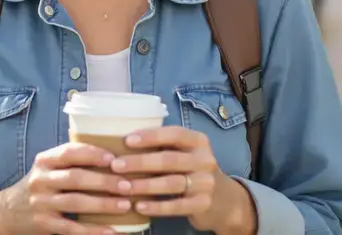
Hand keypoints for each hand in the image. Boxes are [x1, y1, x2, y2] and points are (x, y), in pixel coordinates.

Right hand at [0, 142, 131, 234]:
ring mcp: (41, 203)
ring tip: (125, 205)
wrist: (8, 212)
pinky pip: (72, 229)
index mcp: (44, 161)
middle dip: (104, 181)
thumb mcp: (48, 167)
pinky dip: (93, 231)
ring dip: (103, 204)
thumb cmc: (41, 184)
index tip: (114, 158)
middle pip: (76, 178)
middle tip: (128, 184)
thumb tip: (114, 154)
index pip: (69, 152)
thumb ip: (72, 159)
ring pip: (75, 203)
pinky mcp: (44, 224)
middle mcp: (41, 180)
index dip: (92, 154)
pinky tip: (111, 231)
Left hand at [112, 126, 256, 233]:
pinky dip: (156, 206)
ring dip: (144, 185)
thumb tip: (124, 143)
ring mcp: (206, 183)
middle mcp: (205, 160)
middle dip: (140, 162)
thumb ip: (165, 148)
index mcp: (198, 142)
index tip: (127, 140)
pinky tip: (139, 206)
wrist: (225, 201)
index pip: (174, 134)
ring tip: (122, 187)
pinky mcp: (203, 204)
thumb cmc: (194, 171)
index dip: (151, 136)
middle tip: (116, 165)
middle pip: (169, 159)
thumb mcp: (187, 154)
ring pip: (171, 182)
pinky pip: (176, 205)